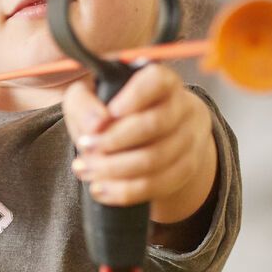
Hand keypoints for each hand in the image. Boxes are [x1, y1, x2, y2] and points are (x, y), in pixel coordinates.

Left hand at [63, 64, 214, 221]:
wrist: (146, 136)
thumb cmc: (114, 109)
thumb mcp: (91, 96)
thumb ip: (84, 102)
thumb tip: (95, 125)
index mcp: (161, 81)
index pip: (157, 81)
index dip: (135, 96)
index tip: (110, 111)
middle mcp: (181, 107)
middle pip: (154, 125)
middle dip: (114, 140)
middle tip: (85, 147)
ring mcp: (188, 139)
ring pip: (155, 159)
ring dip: (114, 169)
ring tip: (85, 170)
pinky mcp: (186, 169)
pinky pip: (158, 185)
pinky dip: (125, 191)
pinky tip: (101, 189)